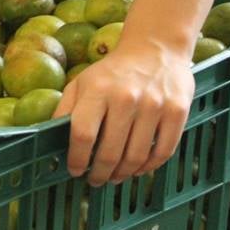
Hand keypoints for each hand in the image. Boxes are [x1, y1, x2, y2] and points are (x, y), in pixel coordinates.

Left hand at [52, 35, 193, 185]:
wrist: (156, 48)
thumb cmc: (113, 71)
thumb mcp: (82, 82)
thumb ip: (66, 109)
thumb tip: (52, 140)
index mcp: (97, 89)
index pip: (82, 134)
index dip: (77, 159)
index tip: (75, 170)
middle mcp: (126, 97)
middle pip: (109, 152)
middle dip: (99, 174)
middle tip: (96, 180)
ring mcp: (154, 105)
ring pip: (136, 157)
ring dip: (123, 174)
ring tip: (115, 176)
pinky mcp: (177, 111)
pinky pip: (162, 152)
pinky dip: (148, 167)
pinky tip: (138, 168)